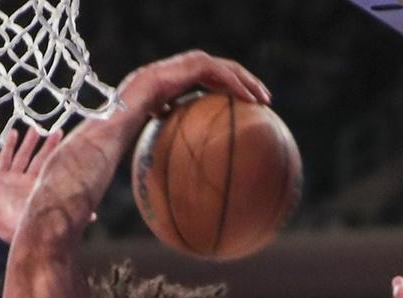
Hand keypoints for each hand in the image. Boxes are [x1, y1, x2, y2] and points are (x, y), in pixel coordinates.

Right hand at [0, 128, 63, 242]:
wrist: (1, 235)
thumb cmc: (25, 228)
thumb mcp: (46, 217)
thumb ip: (65, 211)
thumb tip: (93, 216)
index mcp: (40, 189)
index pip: (53, 168)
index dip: (60, 156)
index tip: (70, 143)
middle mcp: (28, 182)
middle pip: (40, 159)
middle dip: (49, 146)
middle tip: (60, 132)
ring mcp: (14, 179)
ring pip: (23, 155)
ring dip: (29, 142)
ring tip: (36, 129)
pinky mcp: (0, 178)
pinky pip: (5, 159)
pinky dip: (9, 146)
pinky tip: (14, 132)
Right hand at [118, 50, 270, 114]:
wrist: (137, 97)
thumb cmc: (145, 108)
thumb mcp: (165, 112)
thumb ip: (175, 114)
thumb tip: (178, 133)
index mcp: (190, 71)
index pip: (219, 75)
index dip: (236, 86)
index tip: (250, 100)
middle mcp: (195, 62)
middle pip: (230, 70)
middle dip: (250, 83)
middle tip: (265, 98)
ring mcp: (197, 61)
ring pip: (232, 70)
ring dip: (250, 84)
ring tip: (264, 99)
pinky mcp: (198, 65)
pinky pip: (224, 75)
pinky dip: (239, 86)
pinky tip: (250, 99)